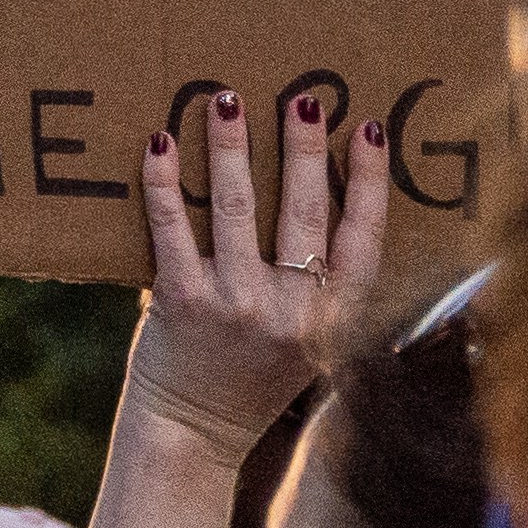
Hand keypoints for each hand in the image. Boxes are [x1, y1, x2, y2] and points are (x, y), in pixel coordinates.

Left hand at [127, 85, 386, 458]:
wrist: (193, 431)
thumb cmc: (253, 373)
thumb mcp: (309, 339)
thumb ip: (319, 286)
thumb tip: (323, 189)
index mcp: (333, 320)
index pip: (364, 241)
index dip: (370, 183)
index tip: (370, 130)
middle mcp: (293, 314)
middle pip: (306, 214)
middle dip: (304, 149)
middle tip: (303, 96)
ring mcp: (237, 306)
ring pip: (238, 211)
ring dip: (231, 149)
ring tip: (226, 100)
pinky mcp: (181, 301)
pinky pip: (172, 228)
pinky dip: (163, 182)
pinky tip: (157, 141)